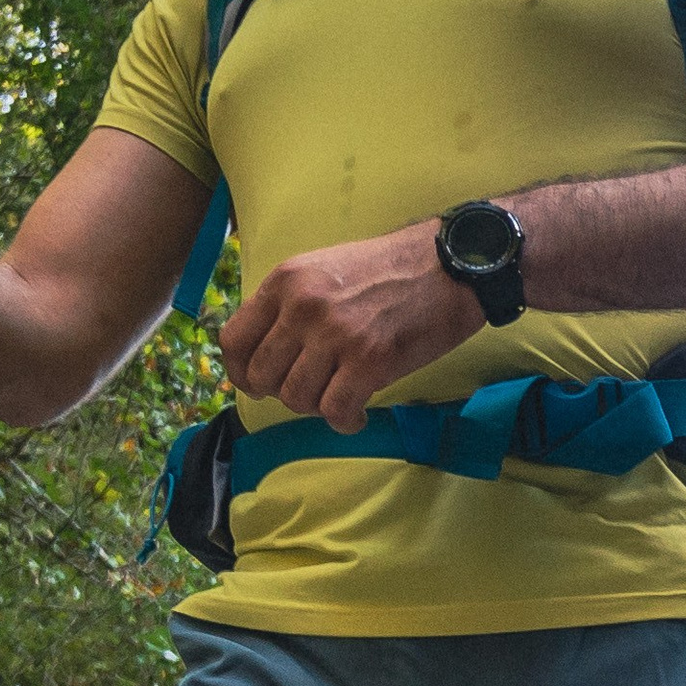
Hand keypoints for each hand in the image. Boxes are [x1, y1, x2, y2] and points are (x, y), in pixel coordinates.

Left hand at [219, 219, 475, 431]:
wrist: (452, 265)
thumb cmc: (391, 269)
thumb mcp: (324, 269)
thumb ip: (289, 304)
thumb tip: (263, 350)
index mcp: (286, 281)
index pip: (233, 341)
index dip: (240, 372)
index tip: (259, 383)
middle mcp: (303, 307)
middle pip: (262, 377)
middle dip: (282, 392)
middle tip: (310, 389)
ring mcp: (335, 335)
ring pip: (296, 398)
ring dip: (316, 406)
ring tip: (338, 395)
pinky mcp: (370, 361)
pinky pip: (335, 411)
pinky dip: (344, 421)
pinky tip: (357, 413)